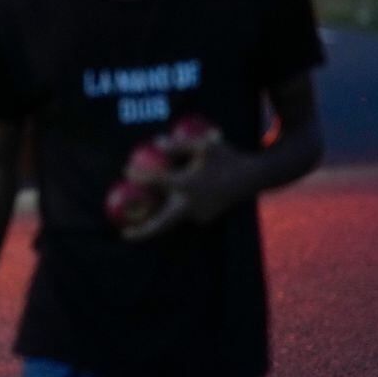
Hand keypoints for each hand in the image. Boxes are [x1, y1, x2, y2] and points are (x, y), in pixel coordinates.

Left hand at [123, 137, 252, 239]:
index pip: (156, 182)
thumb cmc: (227, 157)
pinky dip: (171, 213)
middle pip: (161, 224)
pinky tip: (160, 209)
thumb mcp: (203, 146)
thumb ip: (178, 145)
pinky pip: (184, 215)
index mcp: (187, 184)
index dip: (138, 176)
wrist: (253, 177)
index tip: (126, 171)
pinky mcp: (206, 218)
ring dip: (155, 224)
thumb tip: (155, 142)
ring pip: (172, 221)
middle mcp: (190, 204)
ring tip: (135, 227)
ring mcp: (199, 214)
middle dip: (142, 233)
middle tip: (124, 234)